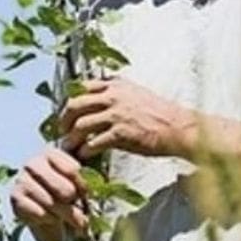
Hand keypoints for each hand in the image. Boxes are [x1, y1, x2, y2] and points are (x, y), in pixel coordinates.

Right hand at [9, 145, 88, 233]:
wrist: (49, 218)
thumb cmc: (66, 197)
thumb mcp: (78, 184)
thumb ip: (86, 180)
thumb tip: (97, 185)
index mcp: (51, 153)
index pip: (73, 170)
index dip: (83, 187)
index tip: (85, 195)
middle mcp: (33, 163)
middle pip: (64, 190)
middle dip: (74, 205)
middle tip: (78, 211)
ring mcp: (21, 180)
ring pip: (52, 203)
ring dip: (64, 216)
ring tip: (68, 218)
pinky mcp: (15, 198)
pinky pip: (40, 213)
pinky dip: (49, 219)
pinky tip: (50, 218)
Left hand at [59, 77, 192, 159]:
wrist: (179, 128)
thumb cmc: (160, 113)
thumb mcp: (136, 93)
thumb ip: (117, 92)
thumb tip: (99, 97)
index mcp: (116, 85)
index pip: (82, 87)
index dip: (71, 101)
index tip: (67, 112)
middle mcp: (113, 96)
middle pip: (75, 104)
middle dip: (64, 119)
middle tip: (62, 130)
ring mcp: (116, 115)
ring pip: (81, 125)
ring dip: (71, 138)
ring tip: (68, 146)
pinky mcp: (121, 134)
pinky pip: (94, 142)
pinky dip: (85, 150)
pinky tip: (83, 155)